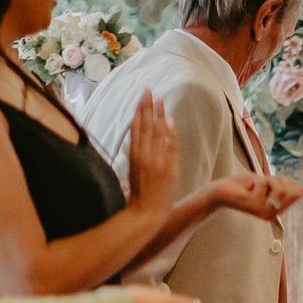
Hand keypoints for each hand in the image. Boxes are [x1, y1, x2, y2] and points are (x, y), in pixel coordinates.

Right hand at [127, 91, 177, 216]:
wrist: (146, 213)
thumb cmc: (139, 195)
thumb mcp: (134, 172)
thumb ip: (137, 156)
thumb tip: (137, 141)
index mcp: (133, 156)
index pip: (137, 129)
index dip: (140, 113)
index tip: (142, 99)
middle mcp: (143, 156)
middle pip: (145, 126)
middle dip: (147, 107)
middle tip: (148, 90)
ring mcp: (156, 161)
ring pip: (156, 133)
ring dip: (158, 115)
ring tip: (160, 99)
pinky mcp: (167, 169)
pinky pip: (169, 147)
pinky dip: (169, 134)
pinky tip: (169, 120)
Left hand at [208, 173, 302, 220]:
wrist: (221, 191)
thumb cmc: (243, 187)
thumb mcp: (268, 184)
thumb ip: (285, 187)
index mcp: (276, 211)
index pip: (294, 193)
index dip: (285, 182)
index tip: (269, 182)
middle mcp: (271, 214)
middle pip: (288, 190)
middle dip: (276, 180)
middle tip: (260, 184)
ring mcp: (264, 211)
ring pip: (278, 187)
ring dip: (265, 180)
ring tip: (254, 186)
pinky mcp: (255, 205)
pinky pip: (264, 184)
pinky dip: (255, 180)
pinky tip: (246, 189)